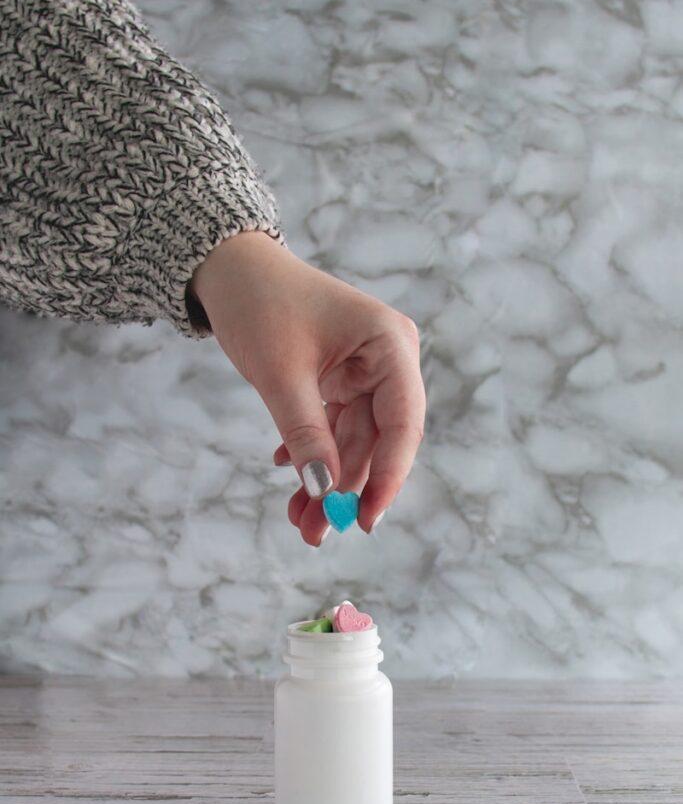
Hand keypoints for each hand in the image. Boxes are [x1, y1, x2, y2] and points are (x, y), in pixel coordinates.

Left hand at [190, 231, 424, 545]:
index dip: (389, 476)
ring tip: (298, 520)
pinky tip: (287, 470)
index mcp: (389, 345)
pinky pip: (333, 428)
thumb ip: (307, 433)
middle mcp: (386, 359)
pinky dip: (311, 453)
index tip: (364, 520)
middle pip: (378, 440)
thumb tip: (323, 491)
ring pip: (353, 441)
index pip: (403, 423)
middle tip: (315, 533)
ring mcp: (364, 371)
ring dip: (325, 479)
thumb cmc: (259, 304)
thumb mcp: (281, 374)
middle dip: (345, 487)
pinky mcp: (341, 379)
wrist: (229, 270)